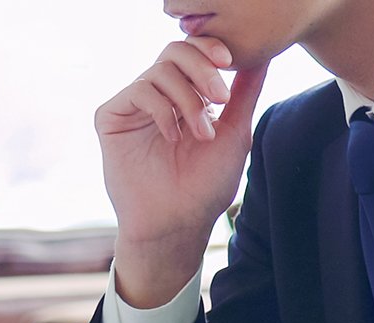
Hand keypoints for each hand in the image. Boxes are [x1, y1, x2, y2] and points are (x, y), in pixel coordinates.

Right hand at [96, 38, 266, 306]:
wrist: (176, 223)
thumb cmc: (205, 186)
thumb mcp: (235, 133)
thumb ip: (245, 92)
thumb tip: (263, 55)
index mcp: (184, 96)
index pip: (193, 53)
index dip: (210, 48)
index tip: (231, 61)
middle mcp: (157, 97)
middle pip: (174, 51)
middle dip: (203, 69)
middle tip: (221, 97)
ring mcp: (133, 106)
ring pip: (159, 71)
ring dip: (188, 100)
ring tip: (201, 134)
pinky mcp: (110, 117)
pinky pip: (138, 91)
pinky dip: (162, 110)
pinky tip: (173, 138)